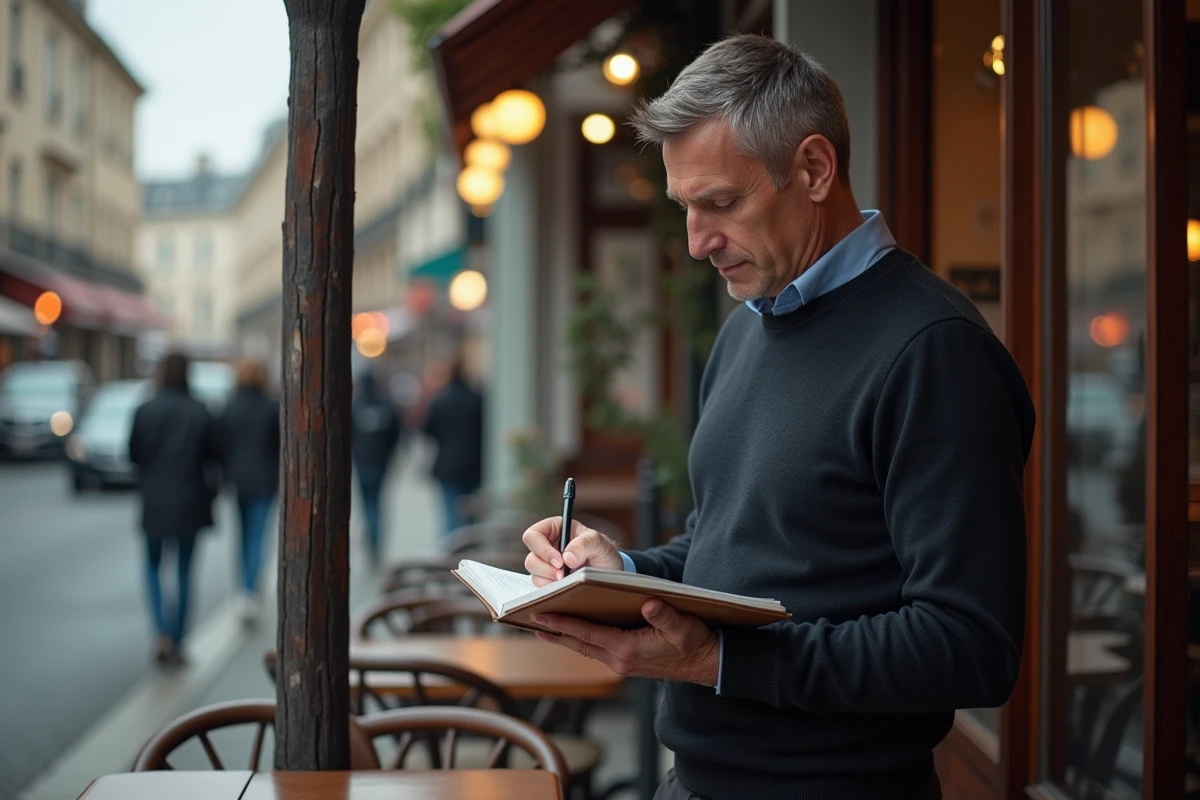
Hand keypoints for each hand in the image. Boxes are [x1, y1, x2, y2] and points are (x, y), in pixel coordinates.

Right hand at [522, 517, 622, 586]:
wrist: (609, 572)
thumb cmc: (603, 552)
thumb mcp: (599, 544)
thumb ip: (585, 544)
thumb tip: (567, 557)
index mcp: (555, 529)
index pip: (533, 535)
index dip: (542, 549)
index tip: (559, 561)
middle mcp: (547, 546)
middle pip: (531, 558)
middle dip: (547, 569)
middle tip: (564, 575)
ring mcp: (546, 564)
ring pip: (534, 574)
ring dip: (550, 579)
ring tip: (569, 579)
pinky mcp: (548, 580)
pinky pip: (541, 587)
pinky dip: (552, 588)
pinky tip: (566, 585)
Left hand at [532, 600, 719, 685]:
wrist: (705, 664)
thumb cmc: (694, 642)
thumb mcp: (683, 626)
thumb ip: (665, 615)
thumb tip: (649, 602)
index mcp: (627, 650)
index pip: (587, 634)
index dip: (563, 624)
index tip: (540, 616)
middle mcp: (619, 659)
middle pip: (579, 643)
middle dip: (554, 632)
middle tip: (529, 621)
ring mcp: (621, 662)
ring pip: (585, 647)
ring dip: (564, 638)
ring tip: (542, 627)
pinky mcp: (626, 661)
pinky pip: (595, 649)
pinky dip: (580, 640)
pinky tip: (572, 632)